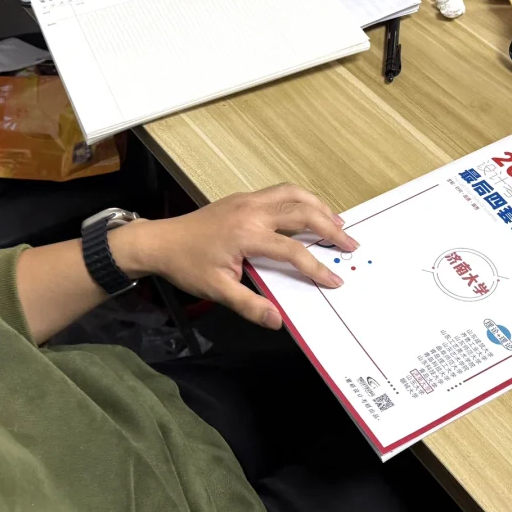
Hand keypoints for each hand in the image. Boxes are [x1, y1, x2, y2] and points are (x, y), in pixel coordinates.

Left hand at [114, 184, 357, 327]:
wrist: (160, 241)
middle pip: (303, 212)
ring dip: (319, 206)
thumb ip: (249, 305)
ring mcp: (248, 200)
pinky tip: (309, 210)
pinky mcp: (244, 197)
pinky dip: (302, 198)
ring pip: (294, 194)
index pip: (293, 250)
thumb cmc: (187, 266)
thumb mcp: (217, 290)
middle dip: (331, 228)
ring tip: (338, 222)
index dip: (317, 267)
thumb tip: (278, 321)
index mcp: (248, 234)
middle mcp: (252, 211)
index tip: (335, 280)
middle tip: (351, 243)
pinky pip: (281, 191)